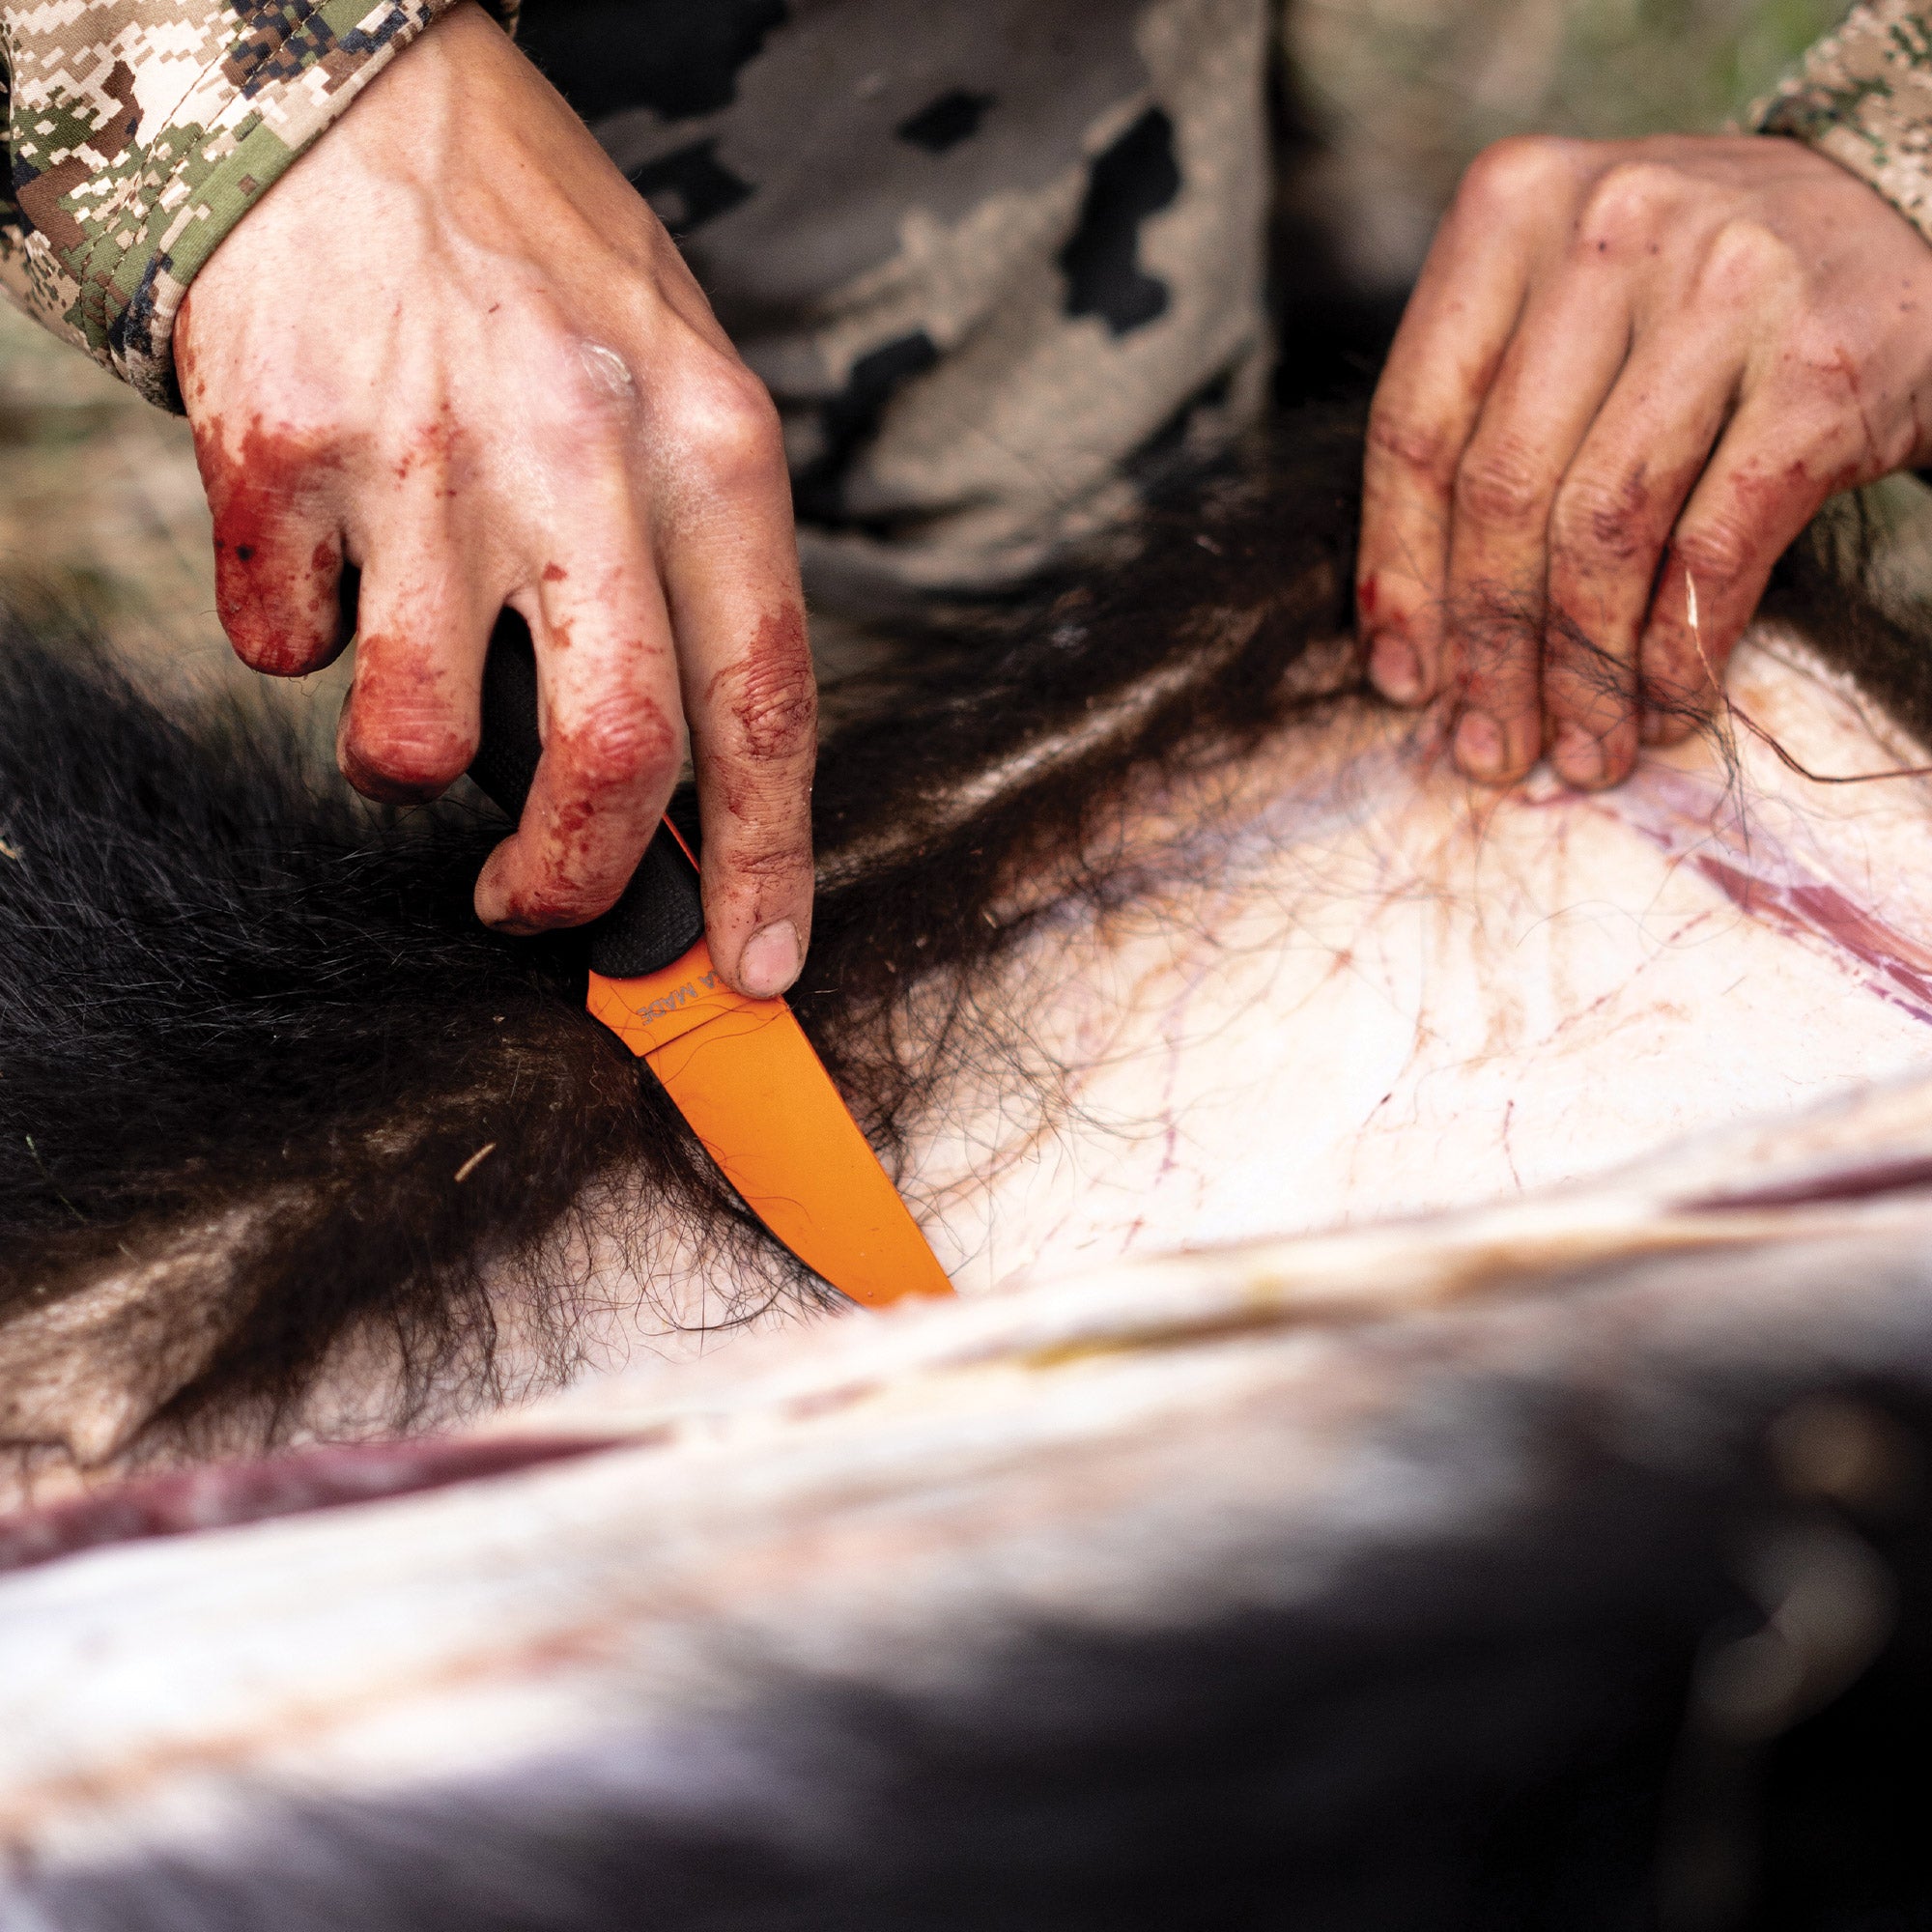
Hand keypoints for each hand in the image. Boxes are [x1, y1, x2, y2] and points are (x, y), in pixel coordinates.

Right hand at [174, 1, 813, 998]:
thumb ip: (696, 578)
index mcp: (709, 444)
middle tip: (541, 906)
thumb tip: (687, 788)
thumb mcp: (674, 390)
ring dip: (407, 759)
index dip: (766, 860)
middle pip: (610, 755)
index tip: (757, 963)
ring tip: (414, 667)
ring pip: (414, 741)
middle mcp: (579, 453)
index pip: (765, 700)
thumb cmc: (540, 268)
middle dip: (576, 883)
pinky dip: (303, 641)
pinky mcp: (277, 455)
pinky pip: (282, 652)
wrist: (352, 95)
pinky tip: (332, 551)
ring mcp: (422, 455)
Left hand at [1357, 133, 1931, 788]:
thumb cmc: (1694, 303)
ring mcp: (1726, 282)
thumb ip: (1481, 426)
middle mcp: (1610, 224)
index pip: (1413, 428)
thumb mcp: (1568, 316)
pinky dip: (1676, 651)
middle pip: (1500, 491)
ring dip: (1581, 671)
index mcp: (1513, 205)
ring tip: (1578, 750)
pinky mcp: (1825, 363)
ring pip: (1600, 530)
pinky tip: (1661, 709)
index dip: (1398, 577)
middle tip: (1490, 748)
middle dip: (1489, 649)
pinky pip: (1712, 549)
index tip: (1404, 683)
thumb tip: (1407, 647)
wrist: (1904, 220)